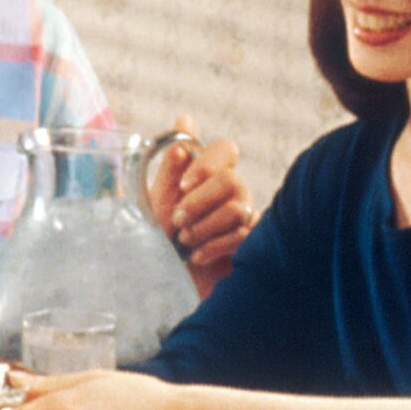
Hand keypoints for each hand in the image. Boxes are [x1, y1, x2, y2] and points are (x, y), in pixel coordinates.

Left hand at [147, 116, 254, 286]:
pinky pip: (244, 233)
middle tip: (177, 221)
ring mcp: (245, 219)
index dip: (207, 161)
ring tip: (185, 242)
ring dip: (204, 226)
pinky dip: (215, 245)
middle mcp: (232, 194)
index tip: (183, 185)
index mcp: (208, 179)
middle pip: (231, 178)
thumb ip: (171, 166)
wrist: (166, 291)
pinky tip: (196, 257)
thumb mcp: (157, 203)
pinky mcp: (253, 245)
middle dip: (200, 200)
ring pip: (238, 206)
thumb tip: (185, 118)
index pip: (225, 150)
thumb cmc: (159, 246)